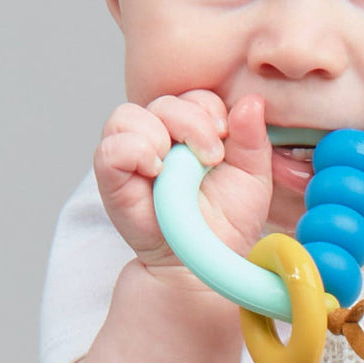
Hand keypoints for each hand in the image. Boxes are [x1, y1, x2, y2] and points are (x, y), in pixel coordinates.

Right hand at [94, 91, 272, 276]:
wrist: (204, 265)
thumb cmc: (226, 223)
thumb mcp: (252, 177)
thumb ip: (253, 138)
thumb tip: (253, 101)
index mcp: (192, 131)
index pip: (195, 97)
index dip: (210, 110)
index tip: (225, 135)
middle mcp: (159, 137)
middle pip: (165, 102)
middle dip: (192, 122)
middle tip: (210, 158)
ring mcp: (132, 156)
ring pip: (128, 115)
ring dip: (158, 132)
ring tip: (175, 165)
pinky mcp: (112, 178)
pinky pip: (110, 148)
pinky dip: (132, 151)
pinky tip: (155, 171)